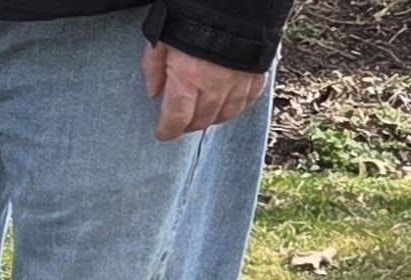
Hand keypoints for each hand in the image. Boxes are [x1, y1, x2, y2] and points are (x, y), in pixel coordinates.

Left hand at [142, 43, 267, 141]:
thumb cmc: (194, 16)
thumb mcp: (162, 38)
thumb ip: (154, 69)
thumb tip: (154, 94)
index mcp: (187, 81)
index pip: (176, 121)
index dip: (167, 131)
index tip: (163, 132)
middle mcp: (213, 88)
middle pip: (199, 121)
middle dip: (187, 124)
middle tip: (180, 119)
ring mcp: (237, 84)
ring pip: (223, 116)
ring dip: (210, 118)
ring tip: (201, 112)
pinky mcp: (256, 75)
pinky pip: (246, 102)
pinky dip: (234, 107)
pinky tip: (226, 103)